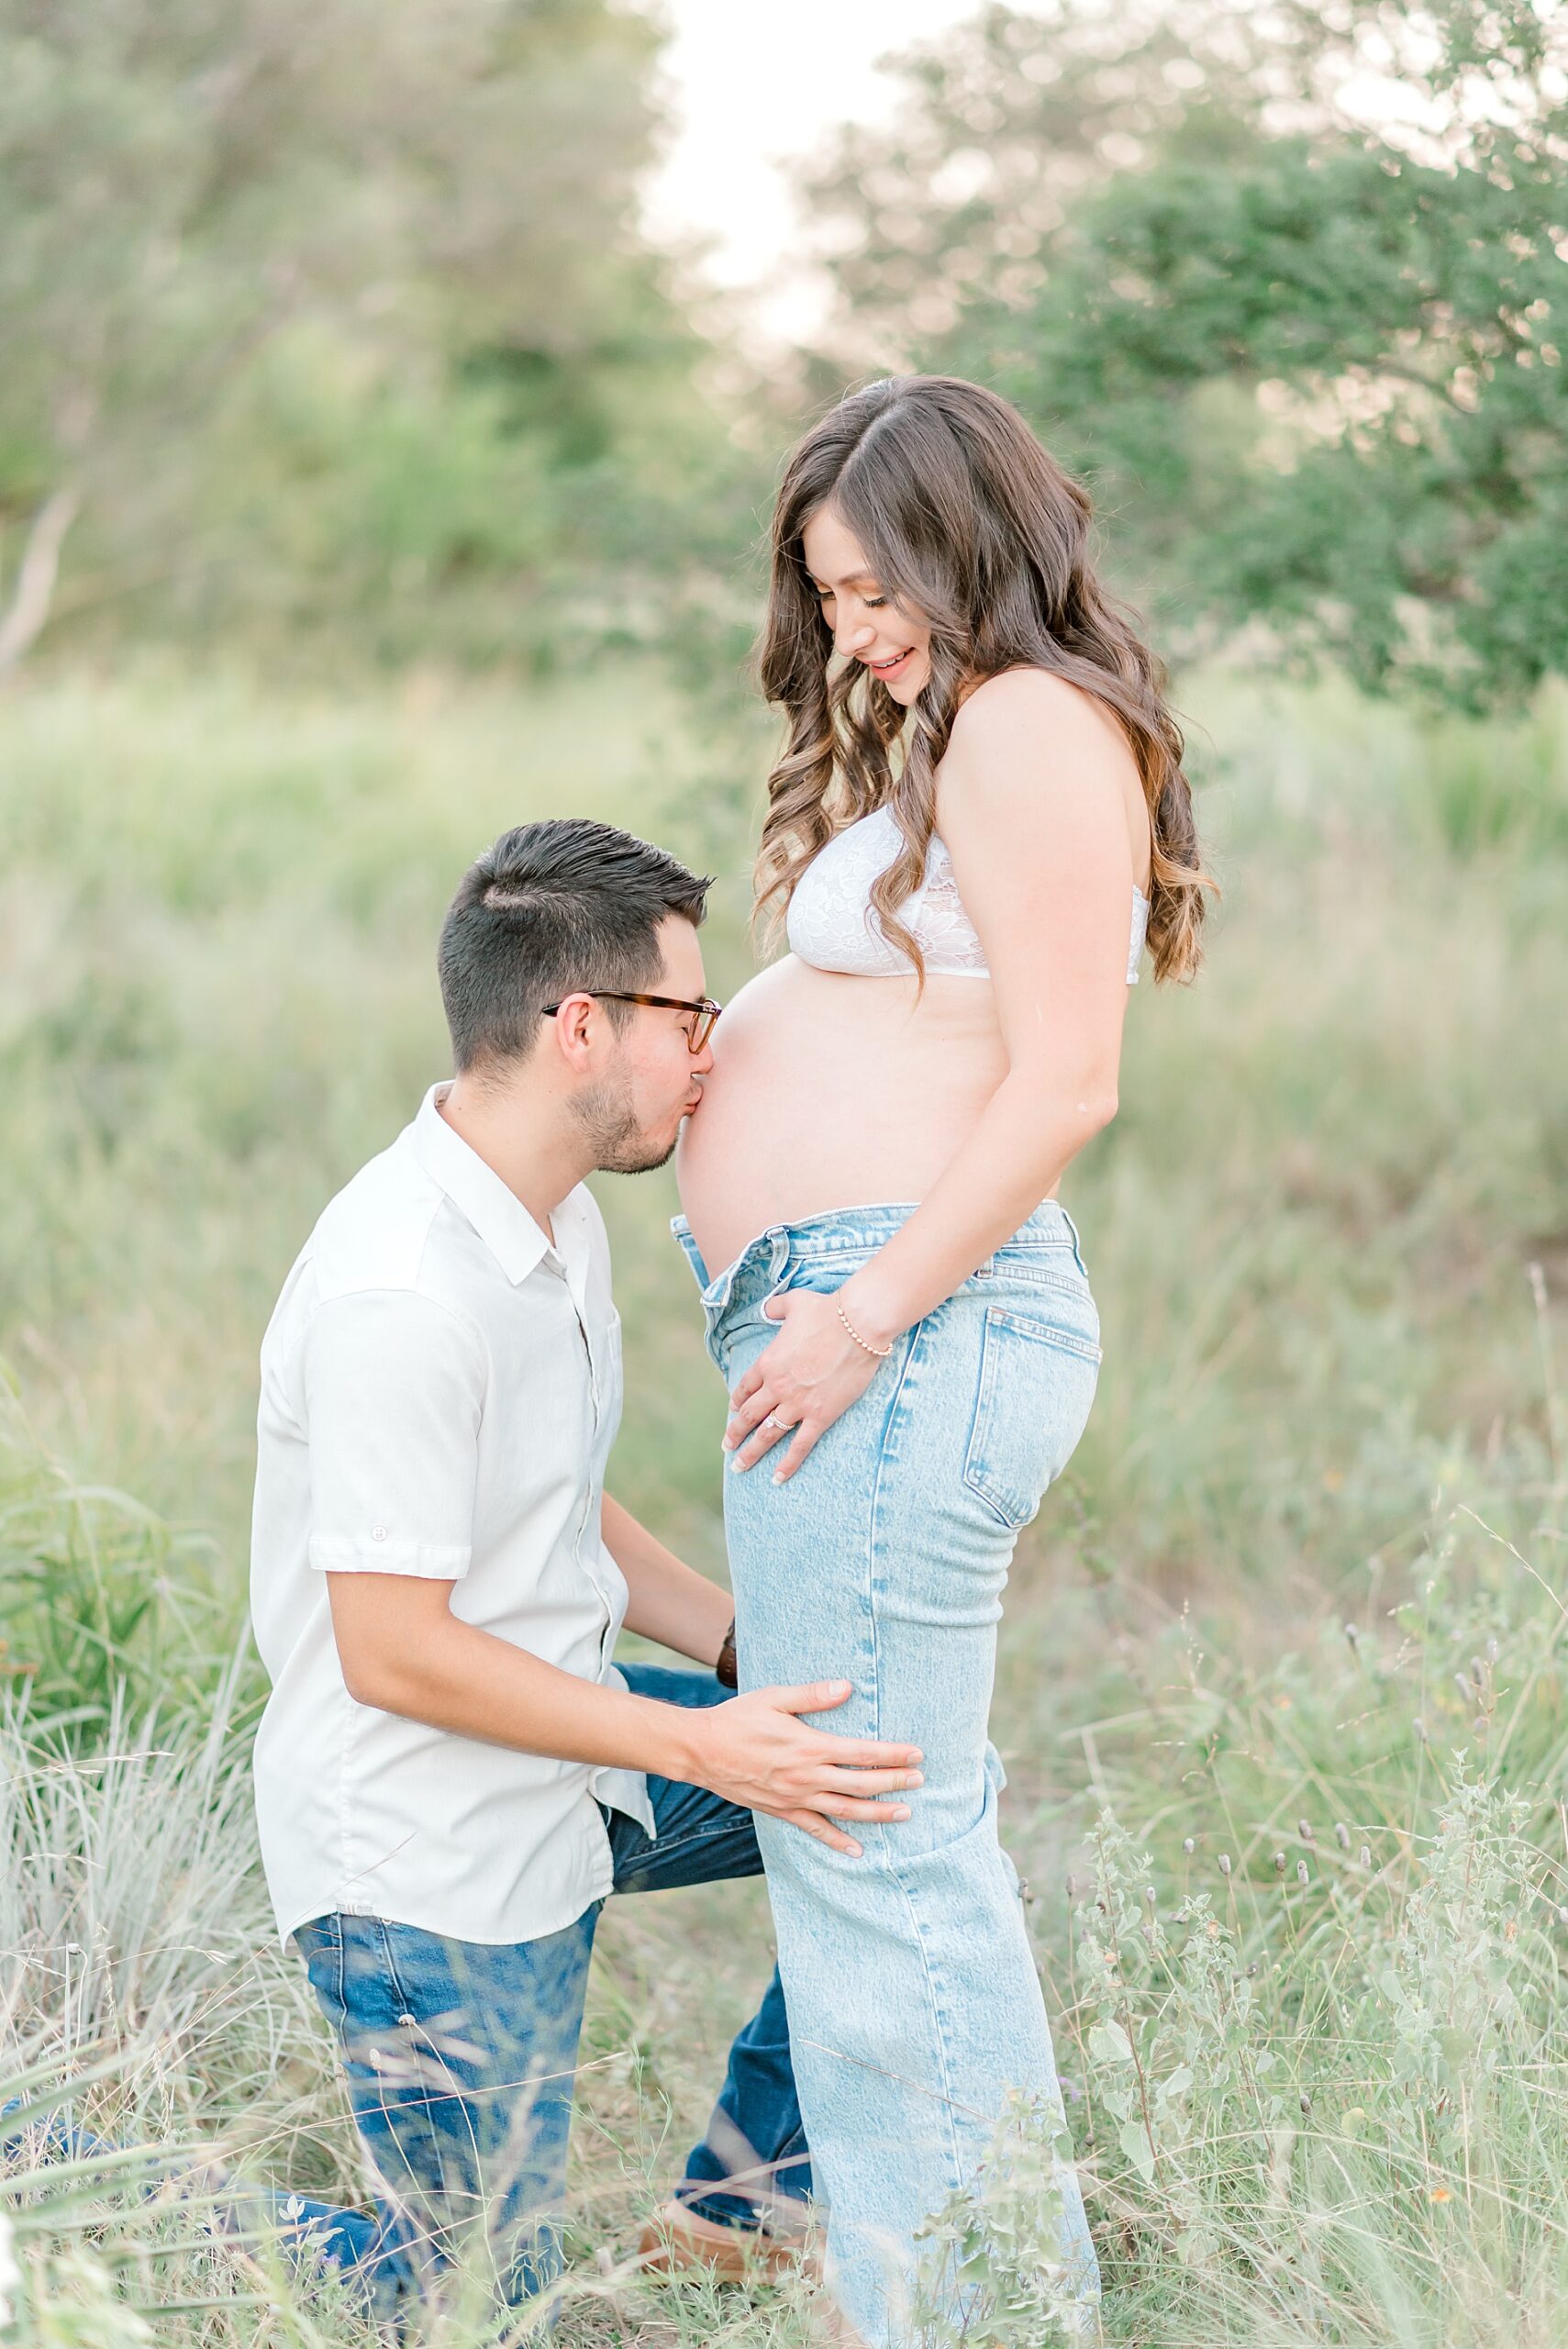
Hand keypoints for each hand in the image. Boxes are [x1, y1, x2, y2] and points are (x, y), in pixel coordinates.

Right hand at [681, 1680, 923, 1856]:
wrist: (700, 1751)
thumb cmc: (737, 1719)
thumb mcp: (774, 1698)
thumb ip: (812, 1695)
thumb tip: (847, 1687)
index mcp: (808, 1746)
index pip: (861, 1752)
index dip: (891, 1754)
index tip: (916, 1754)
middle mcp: (806, 1777)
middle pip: (860, 1784)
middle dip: (893, 1783)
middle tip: (920, 1781)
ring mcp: (795, 1798)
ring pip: (845, 1811)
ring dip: (877, 1814)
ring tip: (904, 1814)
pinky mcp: (782, 1811)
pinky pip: (814, 1830)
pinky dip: (837, 1842)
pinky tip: (857, 1850)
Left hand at [724, 1290, 887, 1481]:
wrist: (858, 1324)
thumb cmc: (827, 1310)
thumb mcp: (794, 1302)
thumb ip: (776, 1307)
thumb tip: (767, 1308)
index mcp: (768, 1362)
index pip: (745, 1388)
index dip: (737, 1402)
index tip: (734, 1412)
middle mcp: (777, 1387)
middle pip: (749, 1416)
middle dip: (735, 1433)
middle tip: (727, 1448)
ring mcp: (798, 1403)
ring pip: (768, 1435)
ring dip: (751, 1453)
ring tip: (739, 1467)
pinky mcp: (821, 1415)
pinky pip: (800, 1445)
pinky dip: (788, 1463)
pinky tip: (777, 1478)